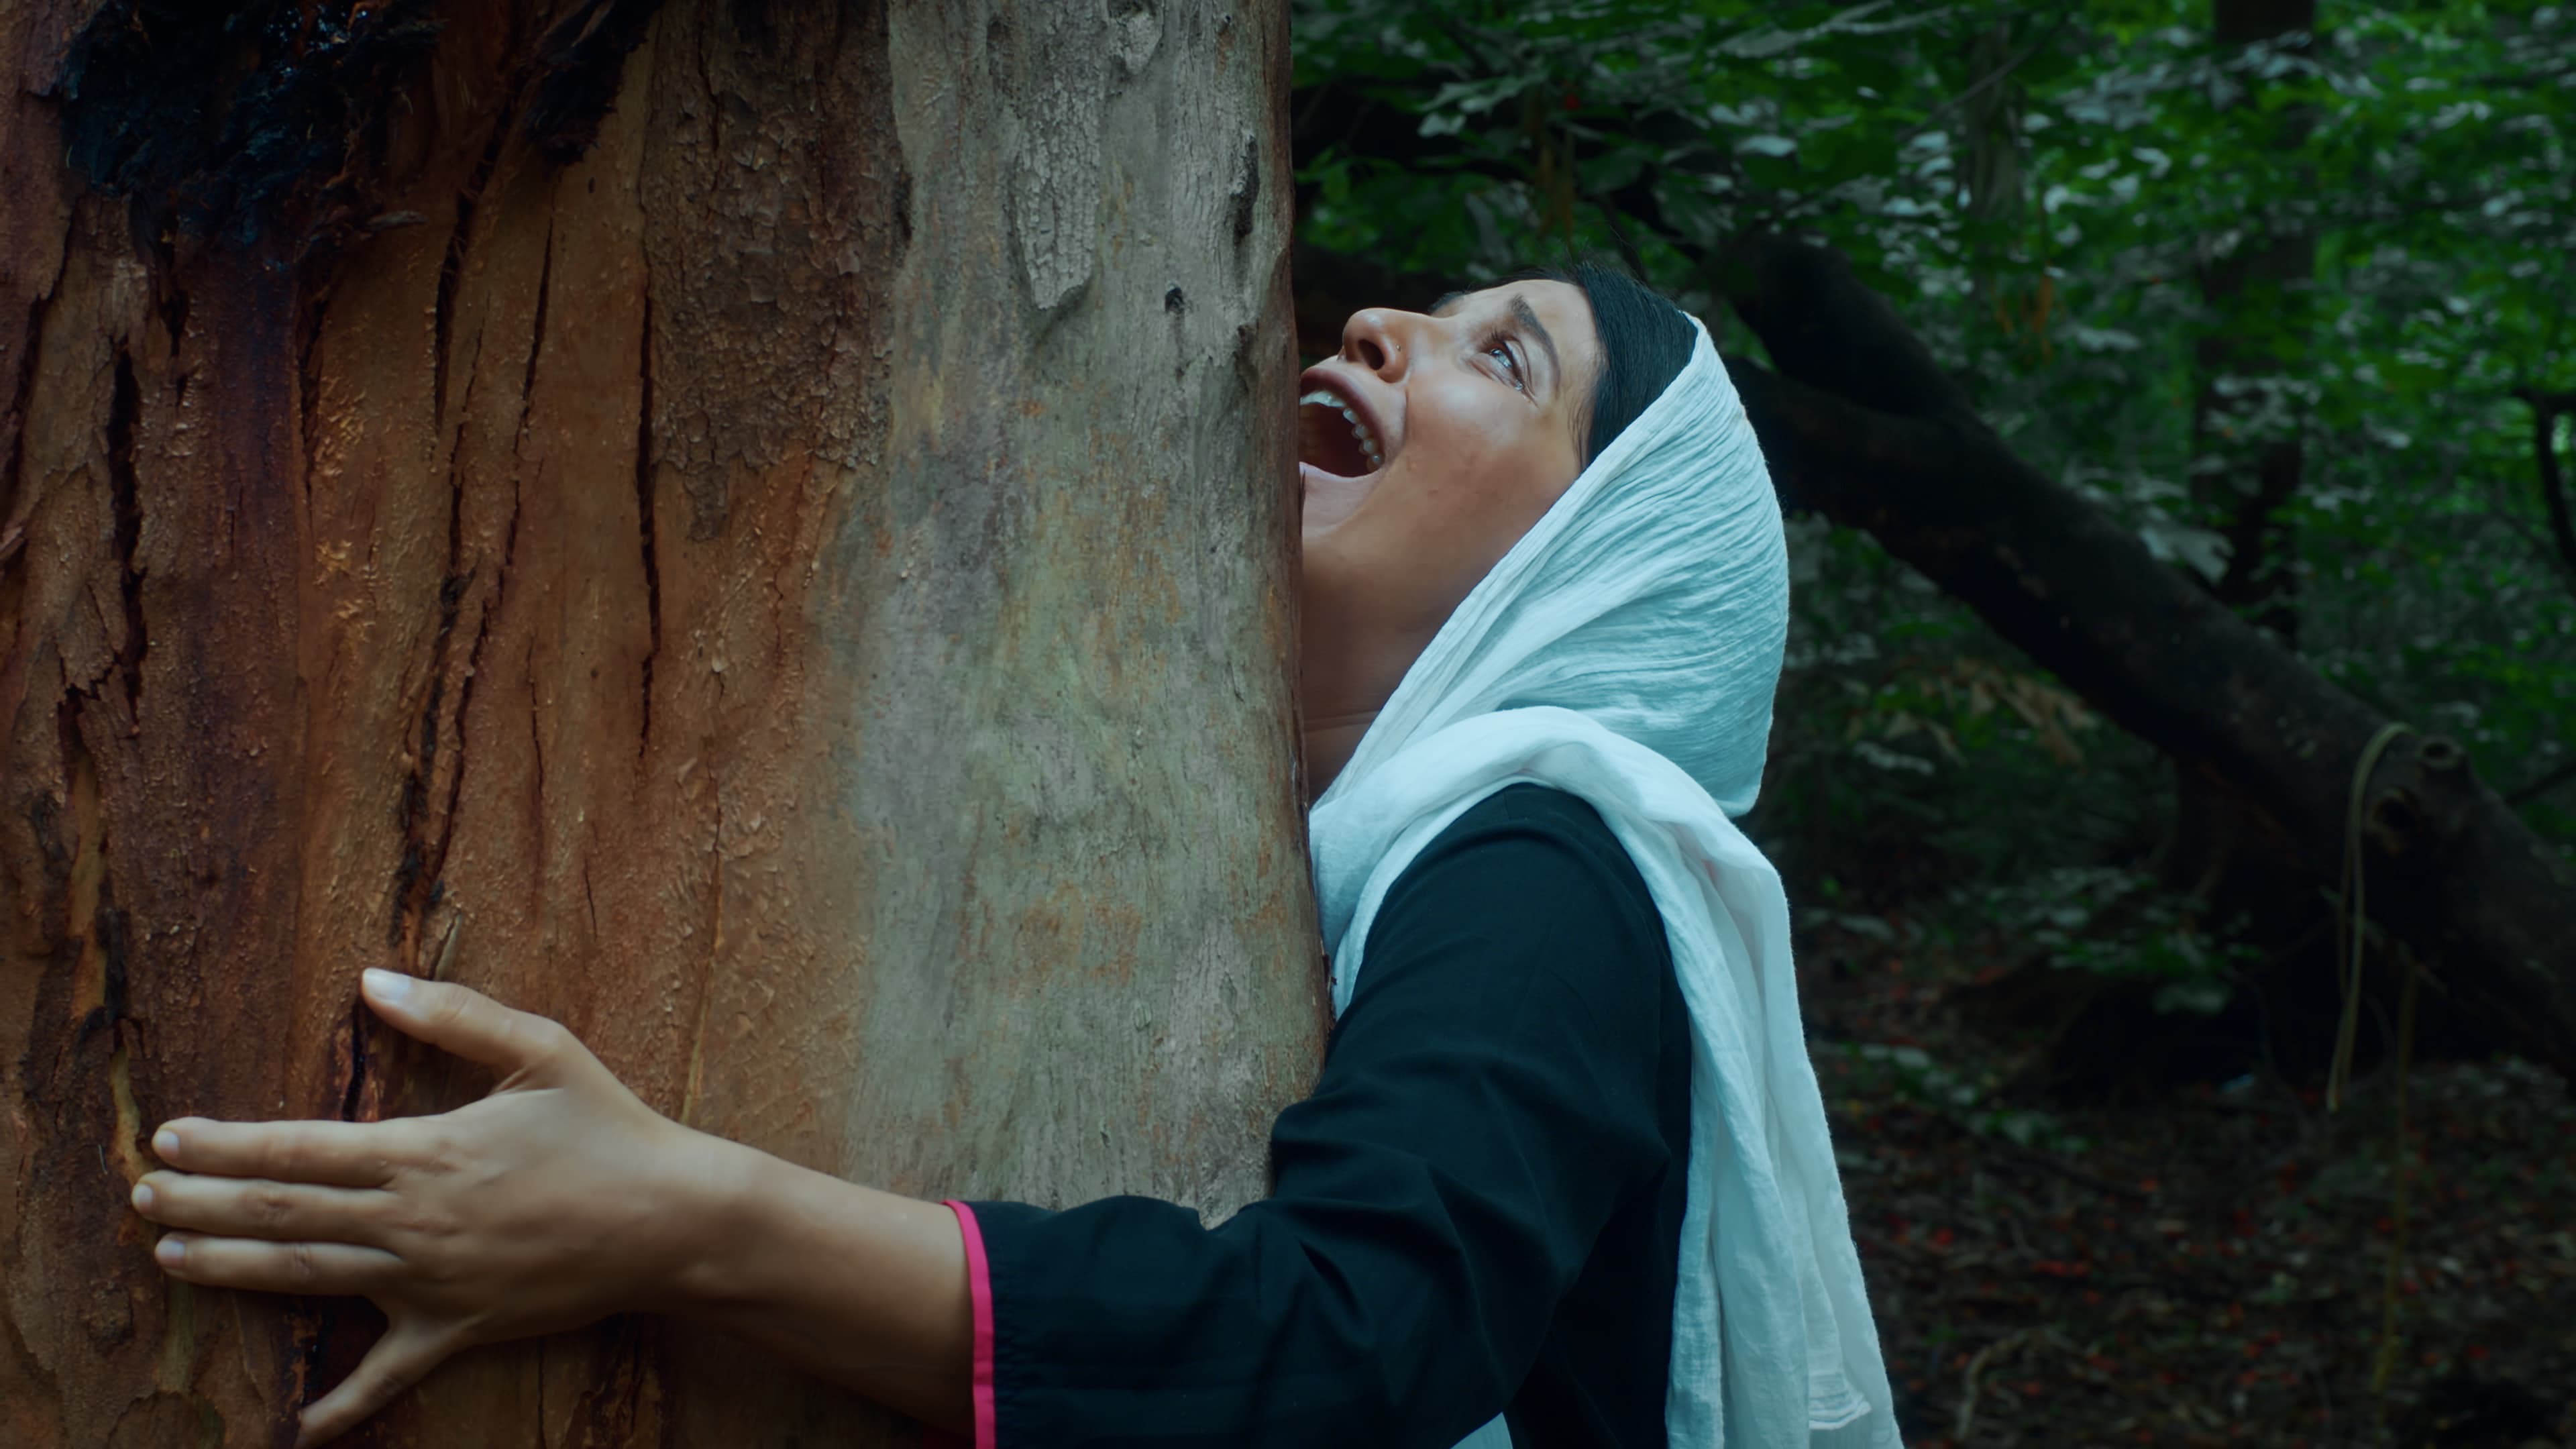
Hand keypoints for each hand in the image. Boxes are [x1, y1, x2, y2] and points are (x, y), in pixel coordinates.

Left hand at [132, 969, 733, 1445]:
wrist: (670, 1219)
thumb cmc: (609, 1127)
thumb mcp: (540, 1049)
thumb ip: (453, 1014)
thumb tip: (373, 979)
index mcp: (424, 1150)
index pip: (298, 1148)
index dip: (226, 1144)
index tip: (170, 1137)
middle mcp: (412, 1219)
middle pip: (283, 1215)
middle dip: (204, 1205)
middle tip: (143, 1198)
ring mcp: (431, 1281)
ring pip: (308, 1278)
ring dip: (232, 1271)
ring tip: (173, 1260)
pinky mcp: (459, 1327)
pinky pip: (389, 1374)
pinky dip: (342, 1407)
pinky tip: (297, 1431)